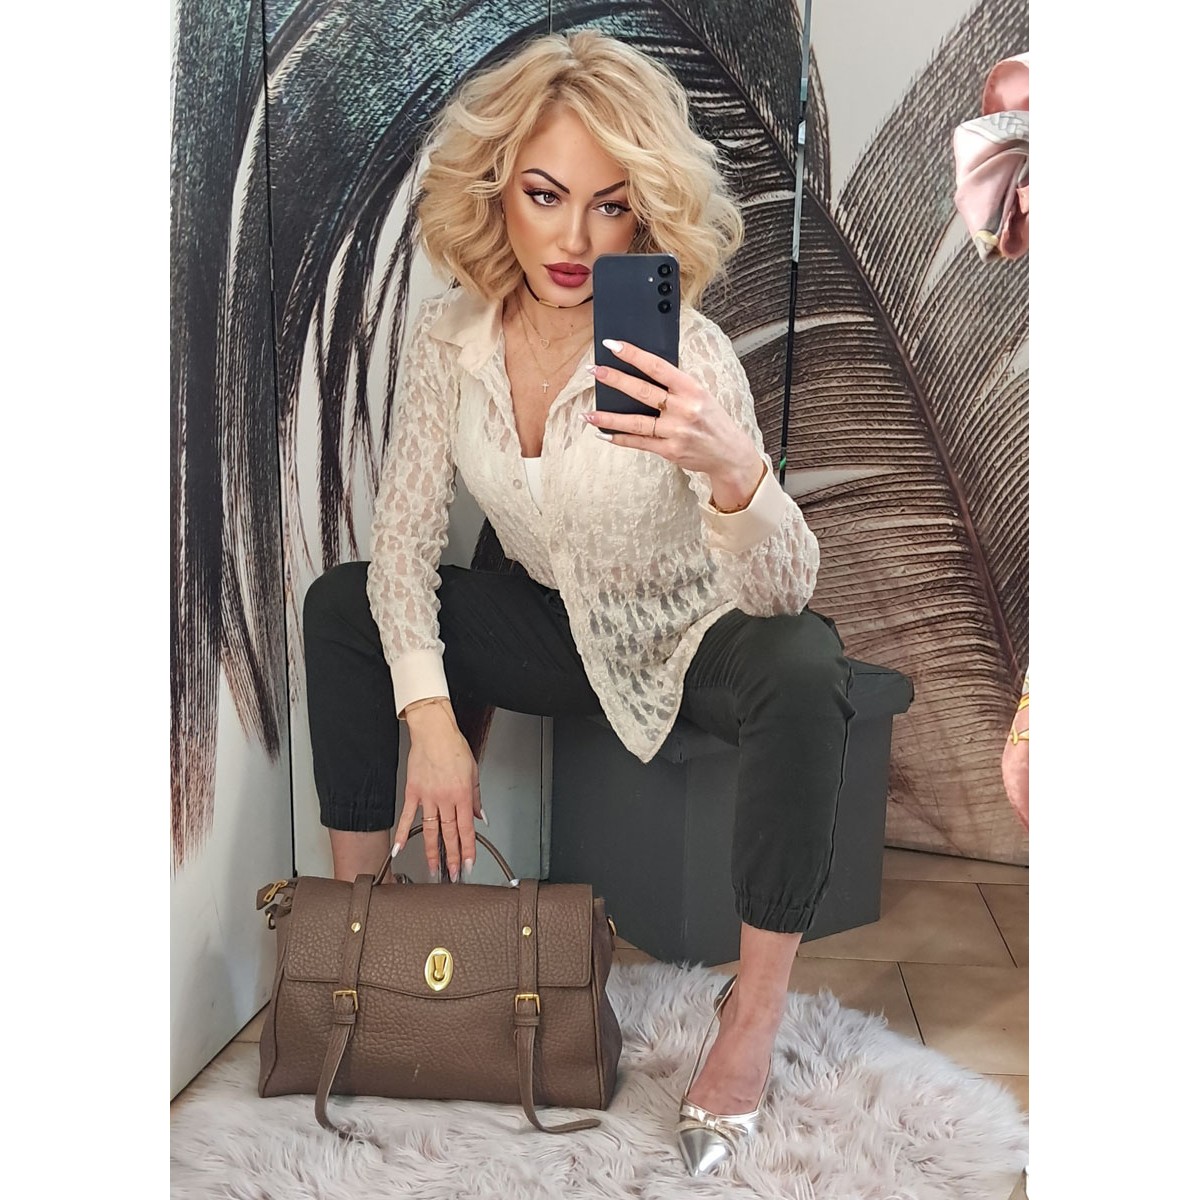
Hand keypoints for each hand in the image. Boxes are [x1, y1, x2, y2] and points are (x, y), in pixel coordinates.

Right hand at [392, 699, 480, 881]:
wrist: (434, 732)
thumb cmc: (454, 747)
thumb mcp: (474, 771)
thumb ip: (476, 797)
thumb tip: (481, 816)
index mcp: (462, 794)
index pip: (466, 829)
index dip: (467, 849)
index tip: (468, 864)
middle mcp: (445, 799)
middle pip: (450, 834)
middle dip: (452, 857)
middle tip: (453, 875)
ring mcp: (428, 797)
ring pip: (431, 830)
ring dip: (433, 852)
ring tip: (434, 870)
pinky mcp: (412, 792)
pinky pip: (408, 817)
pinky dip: (404, 834)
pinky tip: (400, 849)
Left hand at [583, 338, 763, 507]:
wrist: (729, 453)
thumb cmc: (712, 420)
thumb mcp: (701, 395)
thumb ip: (675, 385)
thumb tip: (641, 371)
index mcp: (692, 389)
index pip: (657, 366)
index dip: (633, 354)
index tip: (613, 345)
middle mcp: (684, 409)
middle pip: (643, 392)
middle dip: (615, 380)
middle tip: (595, 371)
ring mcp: (676, 432)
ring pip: (636, 422)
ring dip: (609, 418)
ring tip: (588, 414)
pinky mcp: (670, 451)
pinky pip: (639, 443)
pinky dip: (619, 439)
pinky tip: (603, 433)